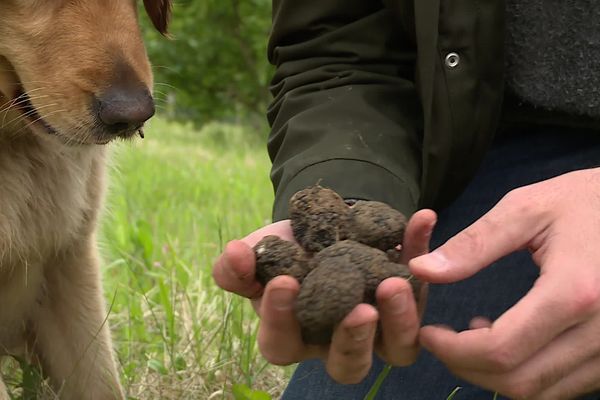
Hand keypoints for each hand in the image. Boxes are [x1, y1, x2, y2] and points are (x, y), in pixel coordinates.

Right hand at [213, 210, 435, 383]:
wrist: (322, 225)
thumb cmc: (285, 250)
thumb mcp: (257, 254)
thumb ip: (236, 263)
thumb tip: (235, 253)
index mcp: (294, 336)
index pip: (283, 344)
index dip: (281, 319)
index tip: (285, 282)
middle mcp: (337, 342)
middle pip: (348, 365)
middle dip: (354, 340)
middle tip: (360, 311)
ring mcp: (379, 329)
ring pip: (397, 348)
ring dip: (401, 318)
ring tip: (394, 281)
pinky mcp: (408, 301)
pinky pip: (422, 288)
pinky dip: (421, 254)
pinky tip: (420, 221)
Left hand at [410, 168, 599, 398]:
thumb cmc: (582, 202)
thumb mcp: (525, 210)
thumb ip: (472, 244)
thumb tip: (422, 270)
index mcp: (575, 292)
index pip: (502, 348)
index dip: (453, 349)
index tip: (429, 333)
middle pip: (520, 380)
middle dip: (467, 367)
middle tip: (442, 340)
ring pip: (542, 392)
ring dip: (496, 374)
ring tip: (473, 335)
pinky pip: (563, 386)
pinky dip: (527, 373)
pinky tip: (510, 339)